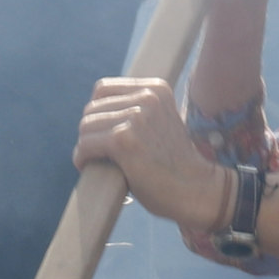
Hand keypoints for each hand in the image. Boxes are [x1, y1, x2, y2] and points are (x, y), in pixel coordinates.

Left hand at [78, 77, 230, 225]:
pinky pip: (85, 145)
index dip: (97, 112)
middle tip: (99, 151)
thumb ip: (137, 110)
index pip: (104, 89)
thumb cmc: (175, 162)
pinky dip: (82, 158)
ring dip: (86, 145)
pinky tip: (87, 167)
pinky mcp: (123, 141)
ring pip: (86, 126)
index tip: (102, 132)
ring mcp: (136, 118)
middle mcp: (147, 97)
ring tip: (94, 160)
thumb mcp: (161, 122)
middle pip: (92, 108)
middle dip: (91, 131)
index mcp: (156, 89)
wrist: (196, 189)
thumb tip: (94, 110)